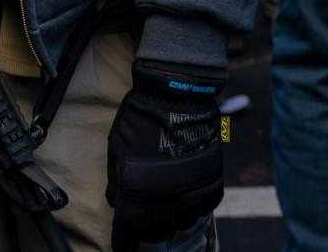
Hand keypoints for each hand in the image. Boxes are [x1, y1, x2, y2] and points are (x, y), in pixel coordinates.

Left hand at [106, 60, 227, 249]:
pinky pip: (206, 206)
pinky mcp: (211, 177)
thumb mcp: (116, 146)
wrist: (175, 92)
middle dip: (147, 232)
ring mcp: (190, 187)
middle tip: (144, 226)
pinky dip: (196, 207)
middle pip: (156, 231)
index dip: (124, 241)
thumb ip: (117, 177)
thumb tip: (116, 200)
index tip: (123, 245)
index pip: (128, 230)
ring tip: (167, 211)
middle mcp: (164, 195)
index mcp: (136, 189)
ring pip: (183, 222)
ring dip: (172, 221)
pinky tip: (188, 200)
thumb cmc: (139, 117)